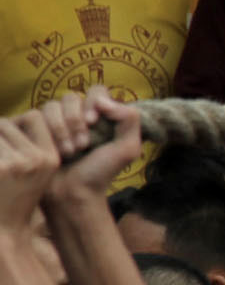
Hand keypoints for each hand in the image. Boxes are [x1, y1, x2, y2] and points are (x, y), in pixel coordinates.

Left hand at [0, 112, 61, 234]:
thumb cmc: (13, 201)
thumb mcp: (34, 174)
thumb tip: (8, 120)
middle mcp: (38, 159)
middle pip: (7, 123)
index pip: (34, 117)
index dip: (15, 123)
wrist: (3, 232)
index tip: (7, 142)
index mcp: (51, 158)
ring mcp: (18, 163)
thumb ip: (26, 147)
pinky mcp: (0, 168)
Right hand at [39, 88, 142, 205]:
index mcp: (100, 115)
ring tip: (71, 152)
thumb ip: (129, 119)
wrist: (74, 193)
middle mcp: (77, 115)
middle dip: (76, 120)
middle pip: (71, 97)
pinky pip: (35, 116)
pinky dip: (47, 133)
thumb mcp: (127, 148)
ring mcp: (55, 121)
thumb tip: (103, 100)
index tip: (93, 122)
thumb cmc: (101, 172)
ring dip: (62, 129)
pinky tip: (56, 151)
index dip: (93, 102)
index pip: (96, 91)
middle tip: (83, 144)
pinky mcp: (36, 129)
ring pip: (52, 106)